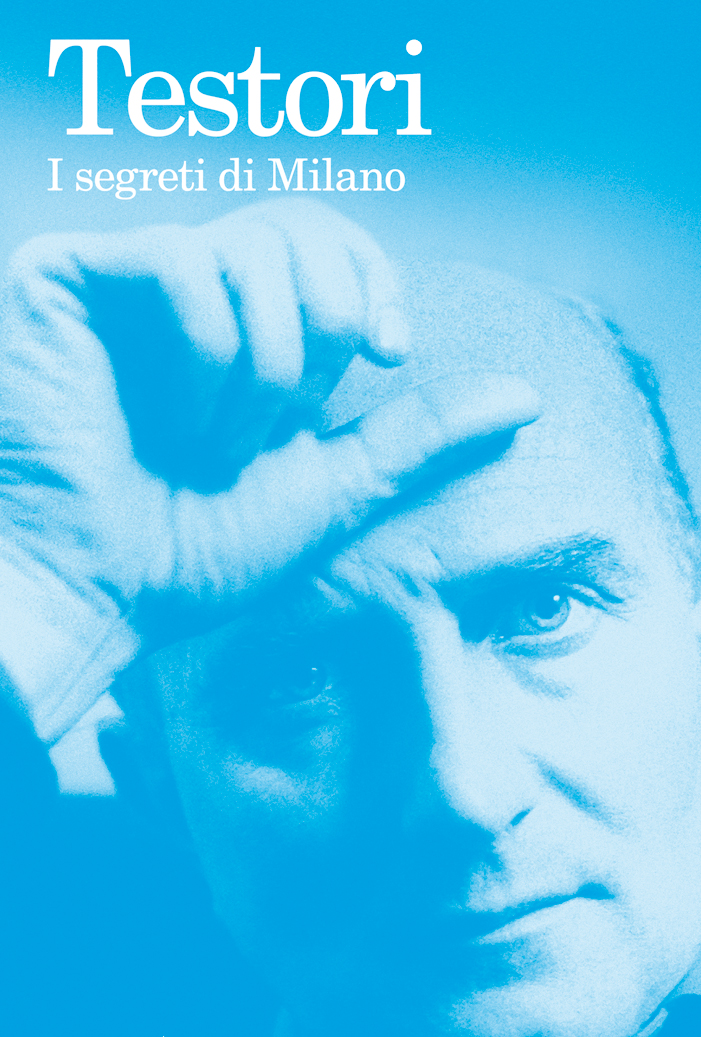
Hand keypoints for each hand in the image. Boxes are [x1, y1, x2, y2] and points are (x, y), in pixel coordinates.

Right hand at [0, 201, 538, 741]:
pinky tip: (171, 416)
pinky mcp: (64, 279)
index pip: (325, 239)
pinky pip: (177, 261)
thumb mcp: (334, 490)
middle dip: (320, 337)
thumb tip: (526, 398)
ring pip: (248, 246)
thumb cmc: (199, 552)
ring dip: (261, 371)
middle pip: (300, 226)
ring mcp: (125, 284)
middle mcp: (186, 296)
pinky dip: (203, 355)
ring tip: (215, 444)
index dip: (373, 279)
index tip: (391, 354)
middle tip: (277, 426)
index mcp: (243, 333)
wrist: (101, 593)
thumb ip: (421, 435)